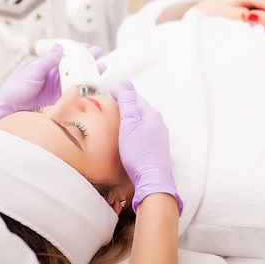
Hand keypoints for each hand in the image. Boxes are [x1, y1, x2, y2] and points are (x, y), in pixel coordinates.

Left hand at [0, 43, 103, 137]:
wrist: (9, 111)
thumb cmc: (16, 91)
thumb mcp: (33, 72)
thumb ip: (47, 61)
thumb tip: (60, 47)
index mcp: (48, 69)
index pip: (65, 57)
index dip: (77, 52)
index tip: (87, 46)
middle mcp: (55, 79)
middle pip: (75, 68)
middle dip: (88, 60)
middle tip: (99, 54)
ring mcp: (59, 91)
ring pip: (78, 80)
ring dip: (90, 74)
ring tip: (101, 67)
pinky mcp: (60, 103)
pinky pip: (75, 95)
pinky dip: (86, 91)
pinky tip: (95, 86)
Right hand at [113, 81, 181, 214]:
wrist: (152, 180)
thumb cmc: (138, 152)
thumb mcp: (129, 124)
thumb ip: (127, 102)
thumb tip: (125, 83)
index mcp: (151, 114)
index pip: (134, 97)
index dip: (119, 93)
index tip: (106, 93)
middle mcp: (158, 122)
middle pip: (138, 107)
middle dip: (124, 104)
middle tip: (107, 105)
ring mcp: (159, 136)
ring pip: (141, 120)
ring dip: (129, 116)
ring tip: (115, 118)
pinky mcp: (157, 147)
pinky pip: (143, 131)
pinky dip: (133, 128)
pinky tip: (126, 135)